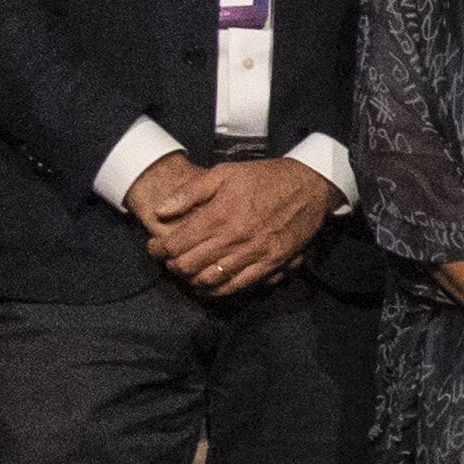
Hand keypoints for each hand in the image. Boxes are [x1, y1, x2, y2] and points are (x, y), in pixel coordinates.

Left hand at [142, 155, 334, 296]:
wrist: (309, 185)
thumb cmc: (265, 178)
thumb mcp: (224, 174)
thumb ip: (189, 192)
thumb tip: (161, 210)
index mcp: (219, 216)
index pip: (177, 244)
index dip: (159, 249)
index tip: (154, 247)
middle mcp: (234, 238)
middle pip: (190, 265)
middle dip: (173, 265)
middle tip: (170, 260)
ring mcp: (254, 253)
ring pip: (211, 279)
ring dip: (193, 279)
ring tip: (189, 272)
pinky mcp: (271, 262)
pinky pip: (239, 285)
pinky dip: (220, 289)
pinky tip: (211, 283)